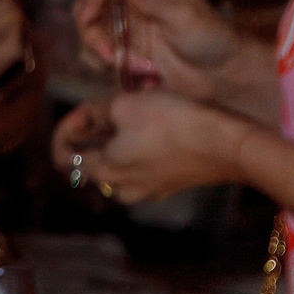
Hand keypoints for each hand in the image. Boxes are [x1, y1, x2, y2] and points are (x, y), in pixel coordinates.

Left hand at [54, 90, 252, 203]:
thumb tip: (90, 116)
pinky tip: (162, 125)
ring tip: (140, 111)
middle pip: (94, 159)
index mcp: (102, 170)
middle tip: (115, 105)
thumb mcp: (125, 104)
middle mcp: (121, 188)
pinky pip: (146, 164)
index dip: (68, 127)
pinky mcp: (173, 184)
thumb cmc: (172, 122)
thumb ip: (98, 110)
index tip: (87, 107)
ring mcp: (149, 190)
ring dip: (122, 136)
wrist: (229, 146)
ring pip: (121, 160)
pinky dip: (144, 145)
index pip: (64, 156)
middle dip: (98, 130)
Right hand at [72, 0, 248, 103]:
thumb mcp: (186, 16)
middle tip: (109, 55)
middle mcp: (132, 6)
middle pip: (89, 11)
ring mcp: (127, 32)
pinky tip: (145, 78)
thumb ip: (153, 1)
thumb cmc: (212, 38)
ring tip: (139, 69)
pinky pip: (102, 61)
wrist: (224, 73)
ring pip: (91, 39)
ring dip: (104, 56)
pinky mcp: (127, 55)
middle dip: (91, 34)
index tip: (88, 17)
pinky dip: (115, 71)